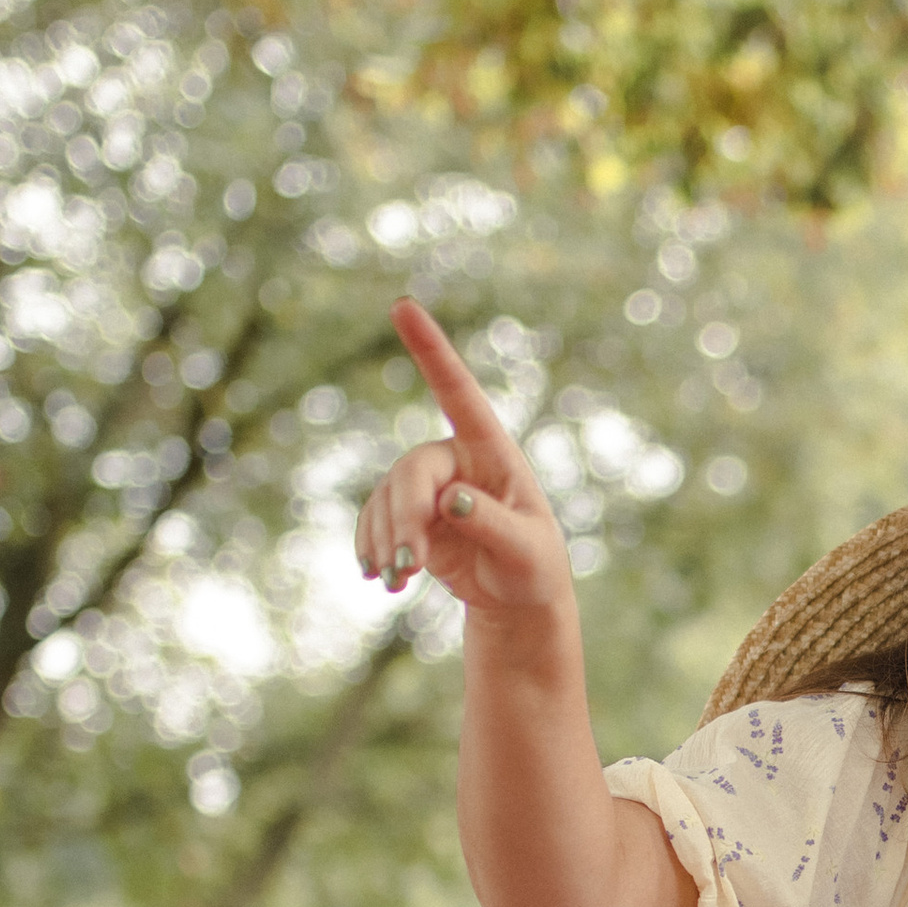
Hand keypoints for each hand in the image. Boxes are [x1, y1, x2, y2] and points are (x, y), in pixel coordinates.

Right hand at [354, 301, 574, 629]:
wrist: (516, 600)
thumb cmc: (533, 568)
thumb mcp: (524, 551)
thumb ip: (491, 524)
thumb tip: (451, 500)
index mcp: (492, 451)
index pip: (458, 393)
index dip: (431, 350)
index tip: (403, 306)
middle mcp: (456, 459)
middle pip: (412, 472)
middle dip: (405, 519)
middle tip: (408, 567)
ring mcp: (429, 485)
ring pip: (389, 499)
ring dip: (387, 540)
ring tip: (395, 583)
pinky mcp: (409, 514)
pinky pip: (377, 520)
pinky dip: (374, 547)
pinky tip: (378, 577)